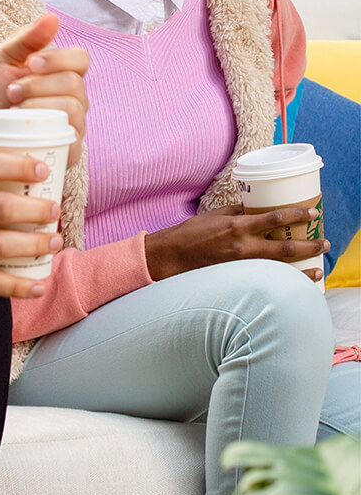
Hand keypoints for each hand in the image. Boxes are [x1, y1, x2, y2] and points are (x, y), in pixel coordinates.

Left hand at [0, 13, 88, 164]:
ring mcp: (74, 124)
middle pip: (74, 83)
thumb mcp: (2, 61)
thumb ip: (27, 38)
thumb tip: (54, 17)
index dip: (58, 59)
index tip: (31, 63)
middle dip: (38, 85)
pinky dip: (47, 130)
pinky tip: (26, 131)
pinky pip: (72, 136)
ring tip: (14, 112)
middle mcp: (74, 97)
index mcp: (61, 73)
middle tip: (12, 92)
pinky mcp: (70, 149)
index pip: (81, 58)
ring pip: (74, 107)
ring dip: (39, 106)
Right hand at [145, 205, 329, 282]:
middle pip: (284, 248)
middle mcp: (242, 247)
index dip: (297, 214)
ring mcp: (240, 266)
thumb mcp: (215, 215)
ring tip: (318, 270)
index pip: (274, 218)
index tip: (313, 212)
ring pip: (279, 270)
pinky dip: (282, 284)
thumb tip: (259, 209)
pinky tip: (294, 286)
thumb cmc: (190, 233)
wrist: (169, 257)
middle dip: (308, 246)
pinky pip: (265, 281)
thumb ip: (239, 212)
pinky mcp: (236, 280)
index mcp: (237, 226)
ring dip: (301, 271)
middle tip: (324, 243)